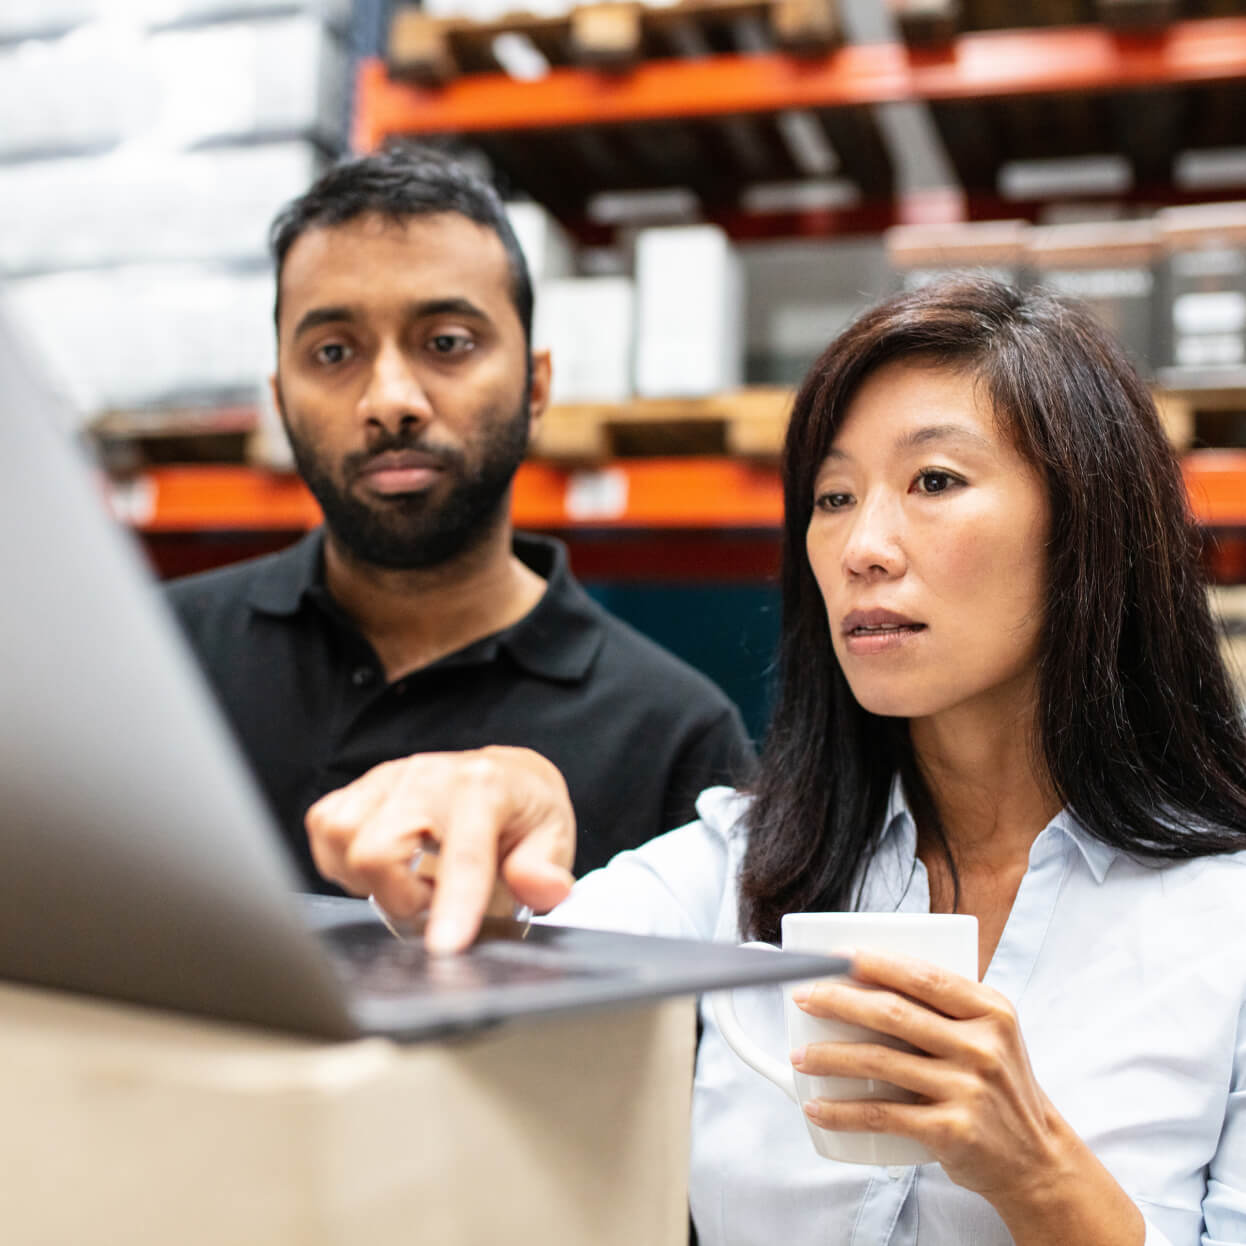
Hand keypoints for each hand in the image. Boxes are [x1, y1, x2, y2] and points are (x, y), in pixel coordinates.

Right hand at [306, 747, 575, 953]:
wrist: (505, 774)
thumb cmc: (524, 810)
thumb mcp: (554, 835)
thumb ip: (545, 867)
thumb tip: (542, 888)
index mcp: (483, 788)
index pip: (463, 854)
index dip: (453, 905)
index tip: (444, 948)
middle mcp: (428, 775)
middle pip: (377, 850)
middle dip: (400, 896)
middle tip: (433, 899)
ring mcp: (389, 776)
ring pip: (342, 837)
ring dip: (368, 877)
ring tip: (409, 879)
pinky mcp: (361, 785)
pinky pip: (324, 824)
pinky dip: (342, 857)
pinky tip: (381, 865)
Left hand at [791, 951, 1142, 1242]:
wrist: (1037, 1160)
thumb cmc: (996, 1086)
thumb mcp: (991, 1035)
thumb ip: (945, 1007)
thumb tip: (866, 978)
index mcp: (991, 1011)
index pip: (922, 976)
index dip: (873, 962)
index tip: (834, 956)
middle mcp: (983, 1046)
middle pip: (894, 1014)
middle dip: (838, 1001)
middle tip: (803, 997)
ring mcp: (968, 1090)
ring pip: (880, 1063)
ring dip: (830, 1057)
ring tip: (799, 1056)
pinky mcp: (953, 1131)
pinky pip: (884, 1116)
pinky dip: (843, 1112)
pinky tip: (816, 1108)